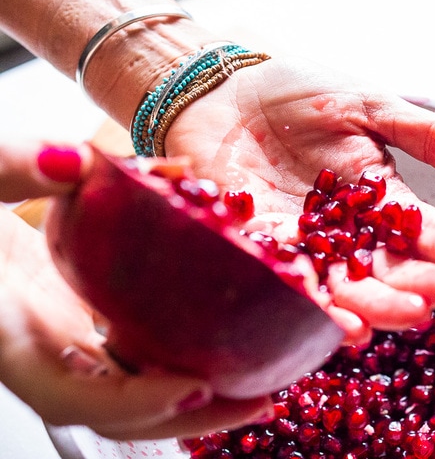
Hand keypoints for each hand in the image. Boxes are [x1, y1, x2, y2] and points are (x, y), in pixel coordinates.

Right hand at [0, 141, 271, 439]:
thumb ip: (12, 168)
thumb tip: (73, 161)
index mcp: (12, 338)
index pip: (70, 396)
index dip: (132, 403)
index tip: (195, 387)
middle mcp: (47, 353)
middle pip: (121, 412)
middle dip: (190, 417)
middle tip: (260, 400)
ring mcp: (73, 342)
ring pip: (140, 388)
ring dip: (203, 396)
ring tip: (266, 386)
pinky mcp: (94, 322)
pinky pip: (146, 351)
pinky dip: (189, 354)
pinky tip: (237, 341)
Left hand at [164, 56, 434, 343]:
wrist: (222, 94)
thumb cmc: (298, 94)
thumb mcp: (368, 105)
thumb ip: (425, 134)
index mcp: (380, 198)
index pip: (426, 229)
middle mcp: (348, 233)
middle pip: (391, 268)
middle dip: (424, 283)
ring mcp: (306, 246)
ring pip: (348, 287)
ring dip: (380, 305)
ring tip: (410, 314)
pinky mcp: (261, 252)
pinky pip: (292, 284)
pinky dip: (317, 307)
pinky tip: (344, 327)